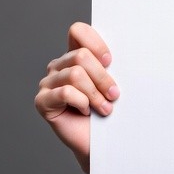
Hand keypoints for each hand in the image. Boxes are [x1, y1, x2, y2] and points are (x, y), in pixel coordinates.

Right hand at [34, 22, 118, 173]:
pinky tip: (87, 112)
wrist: (103, 143)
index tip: (111, 61)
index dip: (95, 42)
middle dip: (102, 77)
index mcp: (75, 54)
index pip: (77, 30)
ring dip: (96, 93)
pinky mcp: (42, 101)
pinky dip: (82, 102)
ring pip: (75, 74)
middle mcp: (59, 65)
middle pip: (81, 56)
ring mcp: (48, 83)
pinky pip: (64, 93)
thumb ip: (111, 64)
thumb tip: (131, 45)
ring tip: (106, 108)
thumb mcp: (114, 81)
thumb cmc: (111, 109)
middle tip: (115, 94)